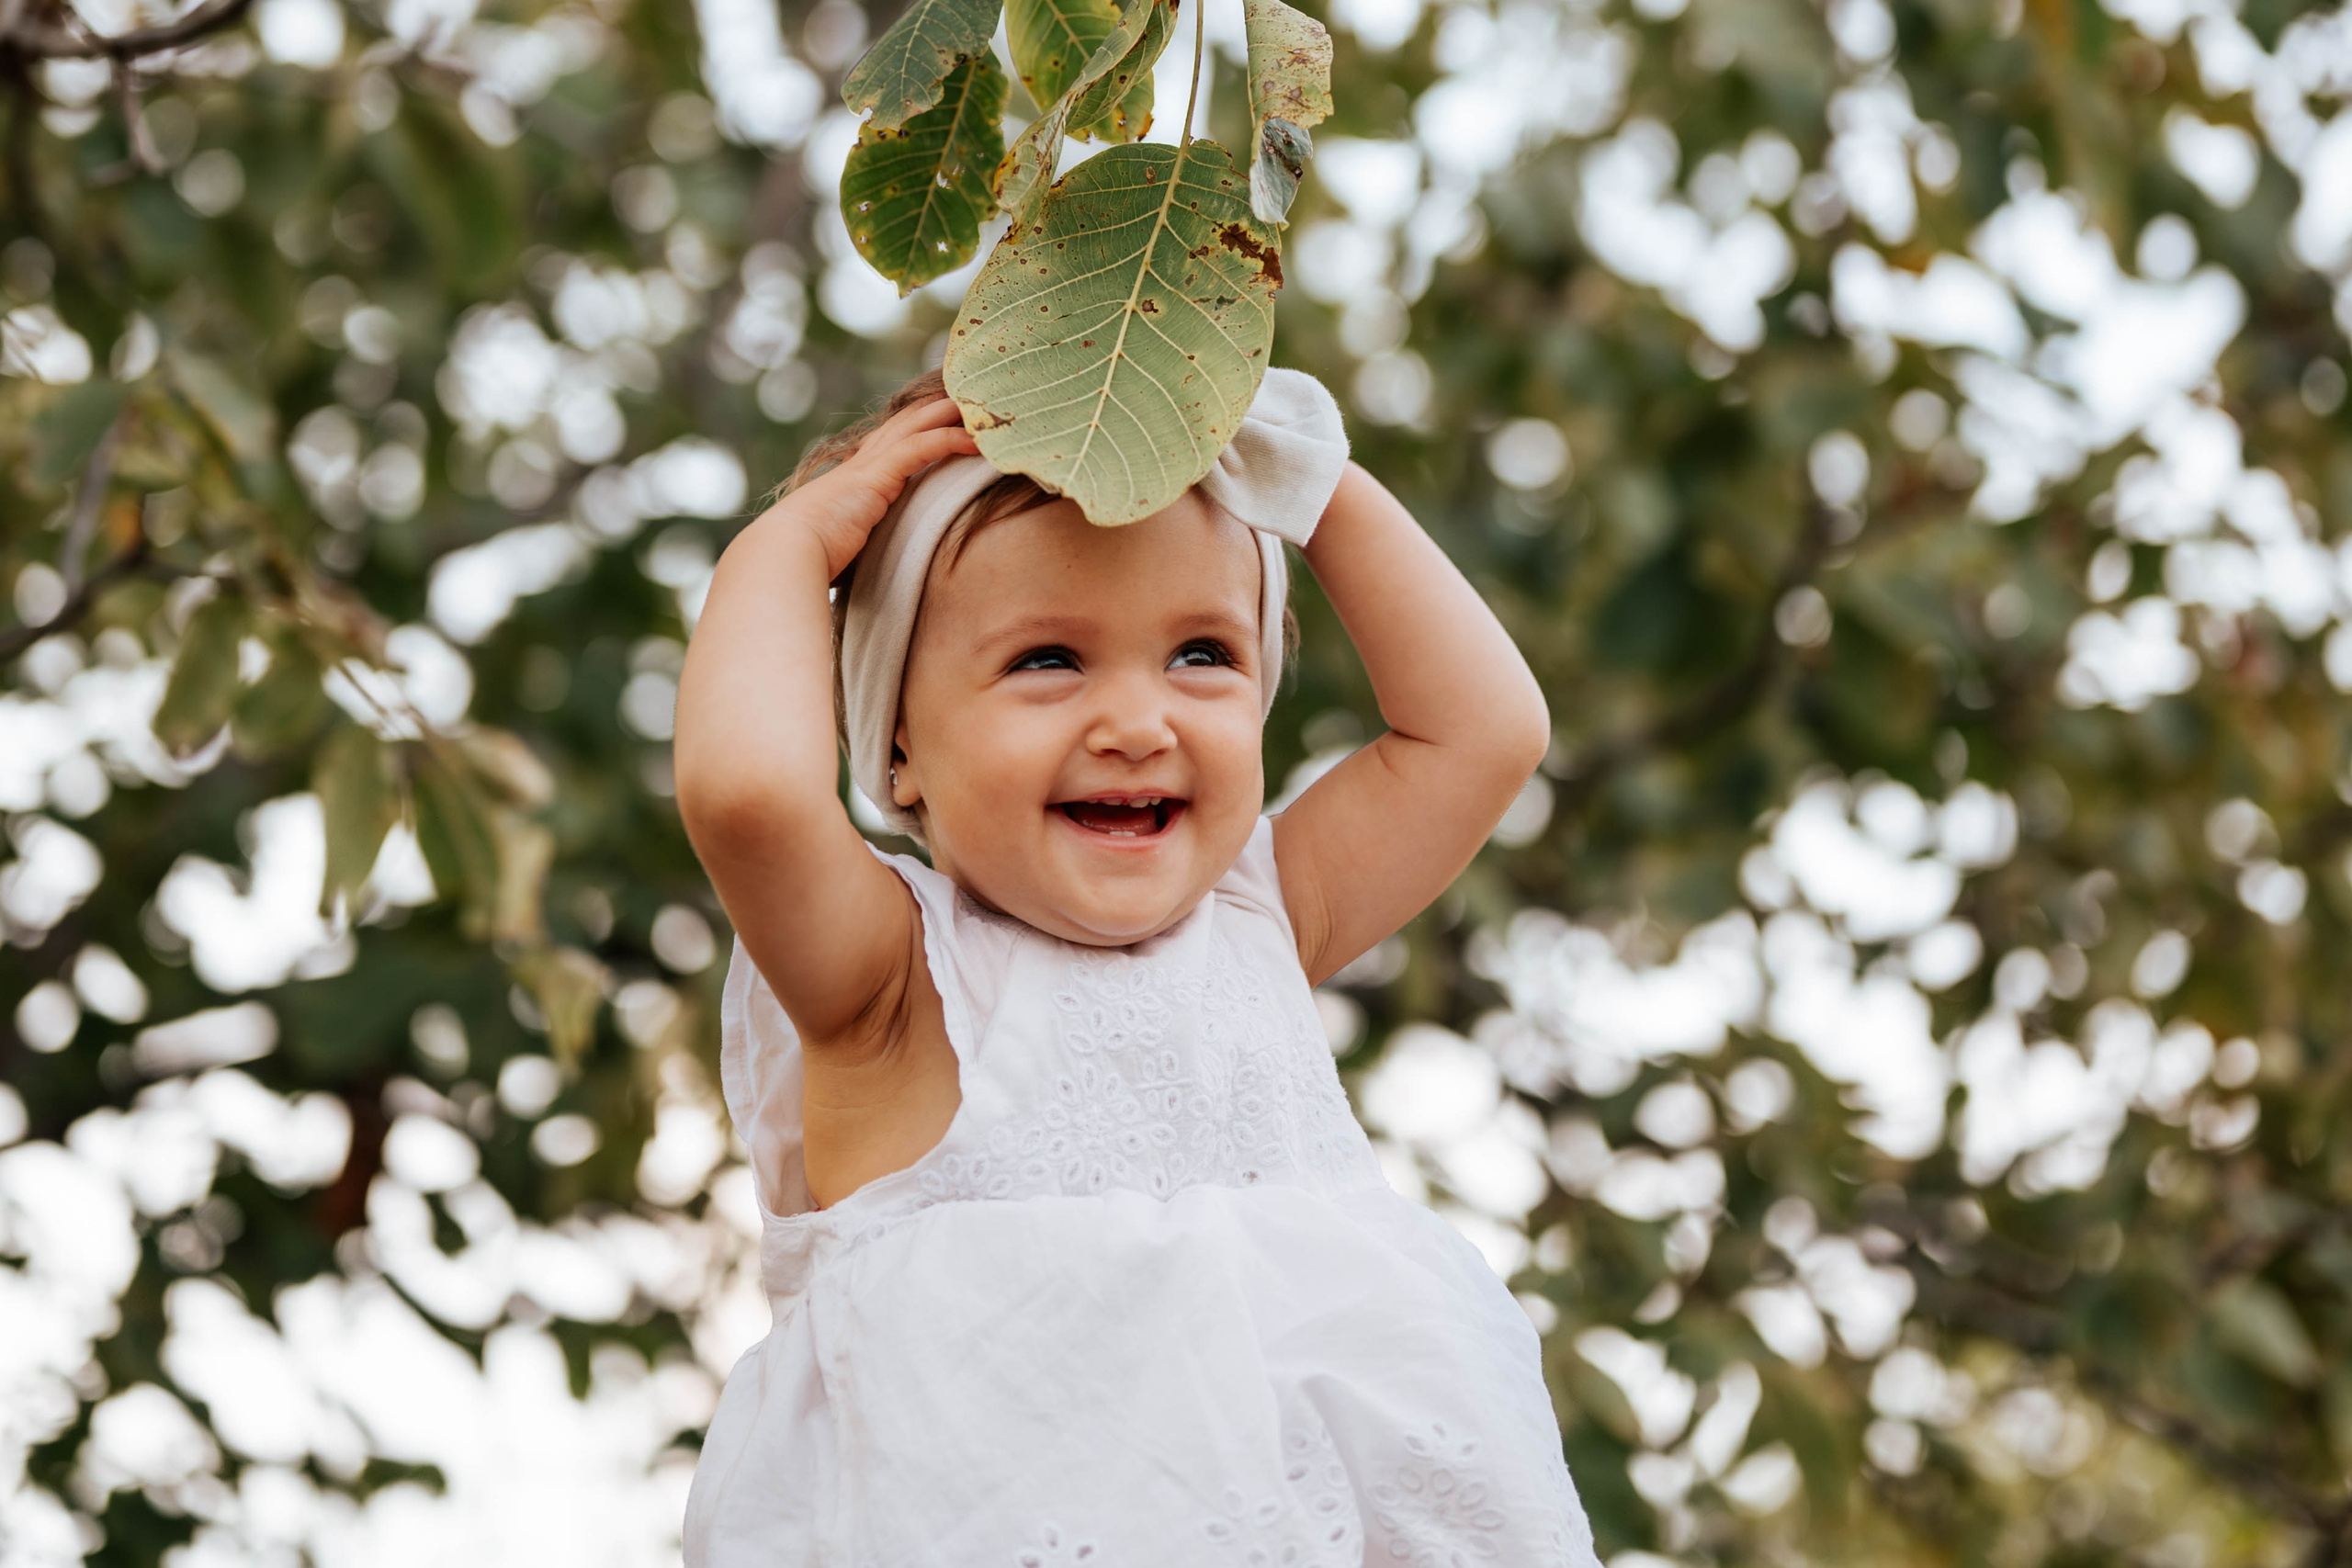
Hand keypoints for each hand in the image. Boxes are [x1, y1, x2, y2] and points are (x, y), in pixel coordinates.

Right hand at [773, 396, 979, 576]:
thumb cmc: (807, 558)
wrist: (784, 553)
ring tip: (984, 408)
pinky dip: (950, 440)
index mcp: (852, 478)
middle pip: (906, 422)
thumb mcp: (840, 545)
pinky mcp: (876, 475)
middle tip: (971, 397)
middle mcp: (860, 463)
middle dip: (937, 407)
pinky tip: (975, 441)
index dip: (917, 426)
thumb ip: (857, 543)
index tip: (943, 419)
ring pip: (916, 425)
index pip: (890, 441)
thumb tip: (861, 564)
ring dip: (951, 414)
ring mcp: (868, 466)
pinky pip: (921, 447)